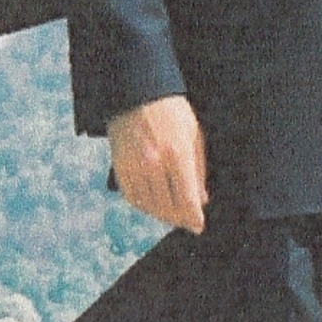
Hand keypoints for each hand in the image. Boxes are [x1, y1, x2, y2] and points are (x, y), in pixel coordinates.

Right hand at [107, 94, 208, 232]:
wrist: (138, 96)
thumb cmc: (172, 113)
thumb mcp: (194, 135)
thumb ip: (198, 169)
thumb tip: (201, 200)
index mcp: (177, 153)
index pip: (186, 197)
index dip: (193, 216)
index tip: (199, 226)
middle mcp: (153, 163)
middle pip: (166, 205)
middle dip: (180, 218)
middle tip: (189, 222)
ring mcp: (134, 167)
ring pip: (148, 205)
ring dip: (162, 215)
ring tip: (174, 216)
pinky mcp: (120, 168)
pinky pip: (132, 197)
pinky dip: (144, 206)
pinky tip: (154, 206)